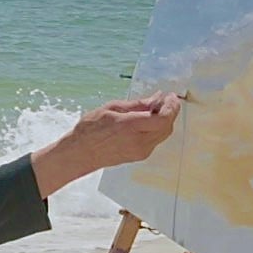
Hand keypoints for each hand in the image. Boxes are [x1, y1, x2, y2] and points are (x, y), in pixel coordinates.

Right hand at [30, 92, 184, 197]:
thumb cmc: (90, 129)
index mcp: (131, 127)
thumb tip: (156, 99)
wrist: (80, 153)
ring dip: (165, 120)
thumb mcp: (112, 108)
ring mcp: (141, 151)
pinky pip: (156, 140)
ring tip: (156, 108)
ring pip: (164, 134)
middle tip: (166, 99)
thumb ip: (137, 104)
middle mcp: (139, 141)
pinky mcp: (140, 156)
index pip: (163, 118)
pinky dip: (158, 128)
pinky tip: (149, 120)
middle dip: (171, 111)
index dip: (172, 106)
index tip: (171, 96)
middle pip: (168, 127)